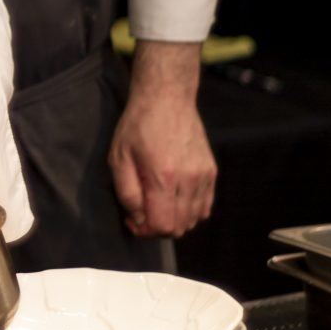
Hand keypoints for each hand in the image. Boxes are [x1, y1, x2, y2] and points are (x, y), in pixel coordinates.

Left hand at [109, 43, 215, 237]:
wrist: (167, 98)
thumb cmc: (138, 126)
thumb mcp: (119, 158)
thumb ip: (127, 193)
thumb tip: (138, 219)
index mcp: (164, 177)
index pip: (163, 226)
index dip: (145, 230)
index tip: (133, 219)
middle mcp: (189, 180)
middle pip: (179, 227)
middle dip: (158, 227)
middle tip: (143, 212)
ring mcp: (204, 176)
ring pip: (194, 220)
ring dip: (175, 220)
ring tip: (159, 204)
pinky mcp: (212, 171)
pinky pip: (205, 206)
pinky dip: (190, 211)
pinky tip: (175, 198)